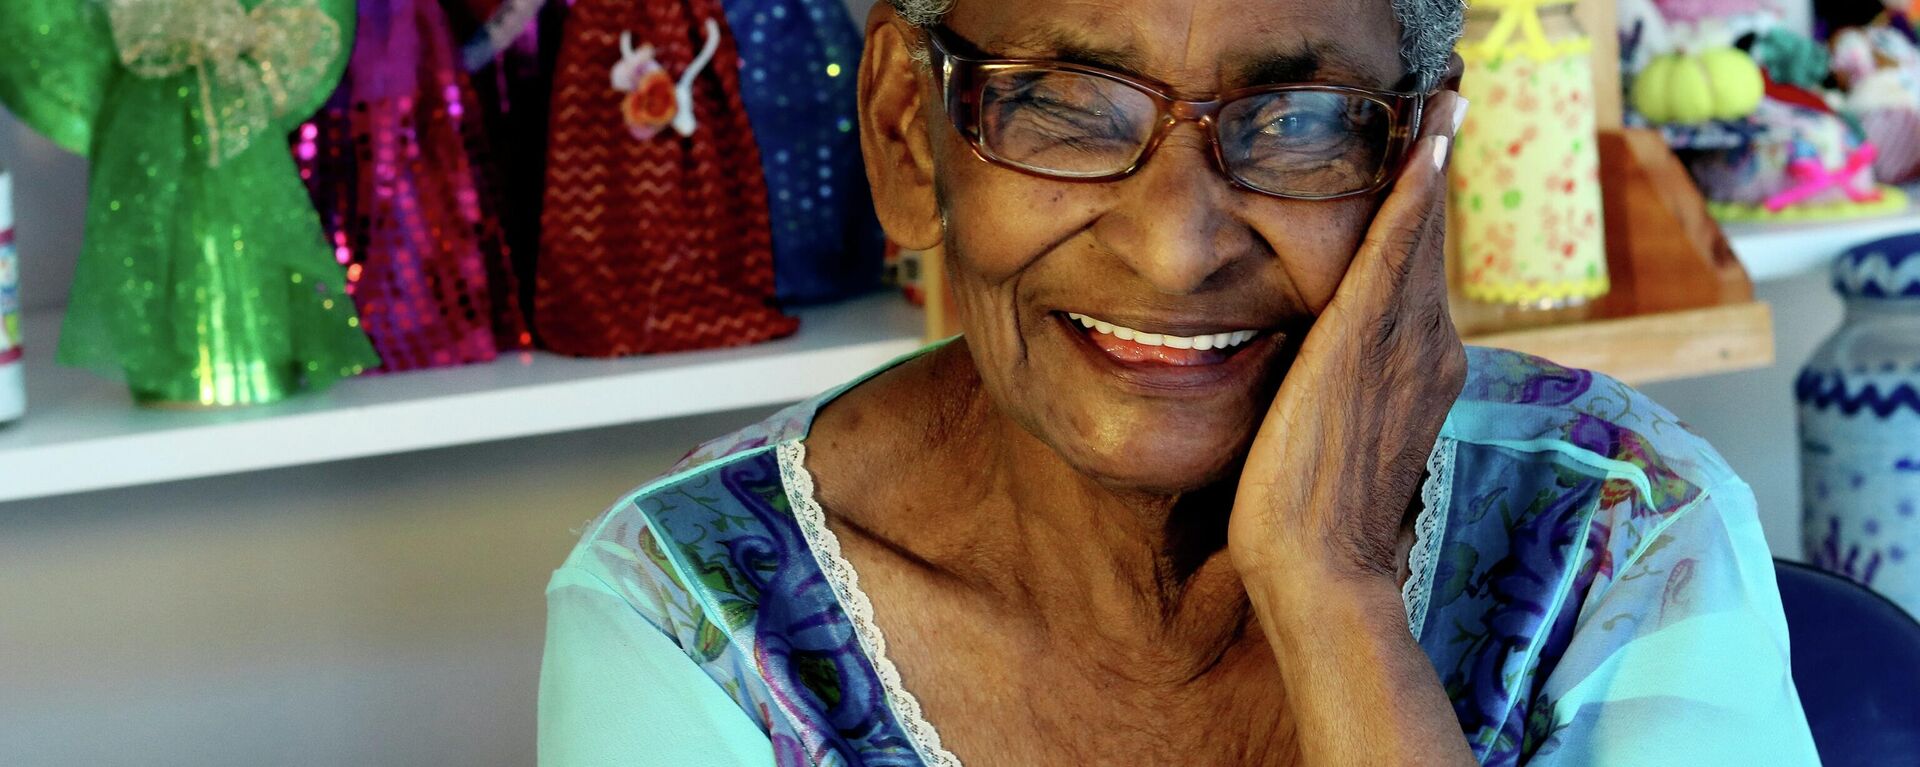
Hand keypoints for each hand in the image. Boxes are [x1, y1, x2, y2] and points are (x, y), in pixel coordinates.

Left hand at [1229, 91, 1468, 592]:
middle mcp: (1431, 347)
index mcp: (1424, 369)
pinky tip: (1422, 144)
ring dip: (1430, 160)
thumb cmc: (1311, 519)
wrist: (1318, 568)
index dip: (1426, 210)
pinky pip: (1395, 251)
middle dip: (1435, 167)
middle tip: (1446, 97)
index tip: (1431, 156)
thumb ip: (1344, 387)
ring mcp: (1407, 344)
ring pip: (1419, 234)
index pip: (1421, 272)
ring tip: (1441, 99)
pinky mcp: (1365, 342)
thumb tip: (1319, 366)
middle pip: (1429, 241)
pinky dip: (1411, 195)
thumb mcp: (1336, 434)